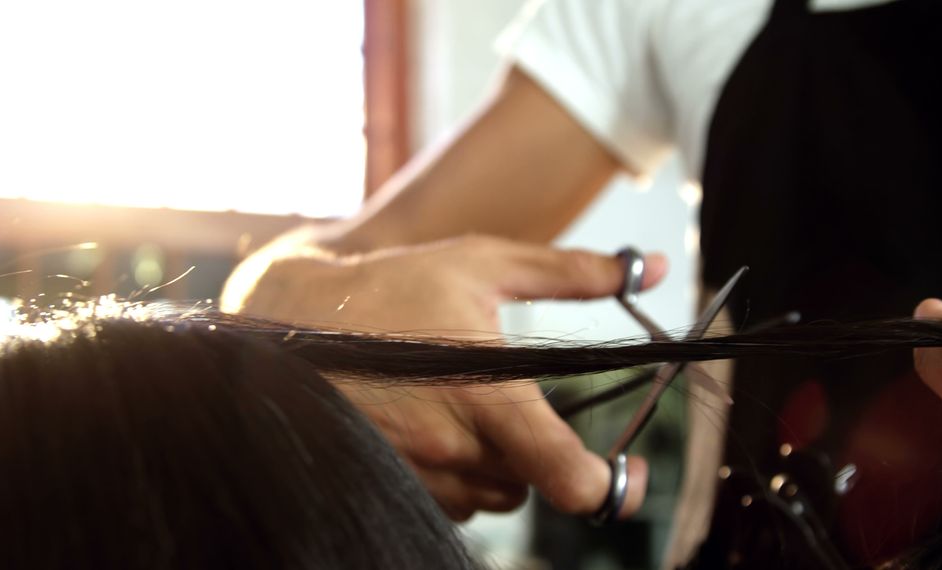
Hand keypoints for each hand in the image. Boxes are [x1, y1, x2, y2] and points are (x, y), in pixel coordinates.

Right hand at [221, 234, 667, 519]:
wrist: (290, 319)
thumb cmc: (394, 287)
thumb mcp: (484, 263)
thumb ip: (573, 272)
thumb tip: (651, 268)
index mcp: (485, 392)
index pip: (565, 475)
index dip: (608, 487)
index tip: (625, 476)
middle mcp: (450, 445)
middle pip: (530, 483)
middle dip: (531, 451)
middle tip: (500, 401)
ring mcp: (415, 474)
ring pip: (490, 496)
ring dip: (492, 464)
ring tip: (454, 404)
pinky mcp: (387, 486)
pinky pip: (447, 501)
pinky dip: (452, 474)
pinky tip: (423, 424)